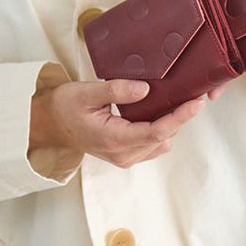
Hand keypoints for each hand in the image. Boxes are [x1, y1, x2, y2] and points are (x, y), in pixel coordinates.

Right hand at [29, 77, 206, 167]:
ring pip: (160, 143)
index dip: (180, 117)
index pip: (157, 131)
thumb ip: (117, 90)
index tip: (196, 102)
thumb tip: (146, 89)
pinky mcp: (125, 154)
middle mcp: (123, 154)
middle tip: (193, 94)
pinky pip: (152, 144)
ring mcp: (124, 157)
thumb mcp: (87, 92)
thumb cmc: (64, 106)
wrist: (49, 124)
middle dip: (180, 118)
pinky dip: (160, 129)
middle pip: (164, 137)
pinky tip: (159, 110)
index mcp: (114, 139)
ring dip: (171, 124)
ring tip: (177, 99)